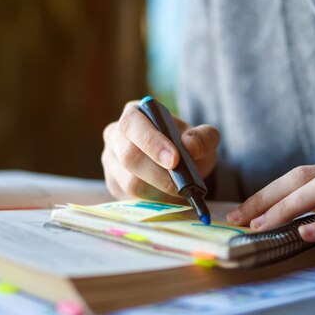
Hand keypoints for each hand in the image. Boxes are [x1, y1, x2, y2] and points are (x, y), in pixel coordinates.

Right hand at [101, 100, 220, 200]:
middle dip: (157, 173)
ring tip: (180, 192)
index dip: (151, 142)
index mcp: (134, 114)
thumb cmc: (187, 146)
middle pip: (128, 156)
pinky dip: (153, 201)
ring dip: (158, 190)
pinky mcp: (113, 183)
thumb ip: (203, 137)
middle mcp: (115, 135)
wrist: (181, 166)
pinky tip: (169, 198)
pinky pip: (129, 197)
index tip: (175, 159)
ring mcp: (111, 161)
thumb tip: (191, 146)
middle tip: (181, 185)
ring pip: (128, 181)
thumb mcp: (203, 138)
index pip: (133, 123)